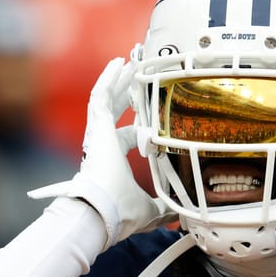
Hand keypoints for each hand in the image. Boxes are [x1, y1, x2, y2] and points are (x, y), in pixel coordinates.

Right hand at [28, 58, 176, 247]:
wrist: (102, 211)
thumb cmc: (121, 212)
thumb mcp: (150, 209)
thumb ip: (164, 208)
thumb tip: (180, 213)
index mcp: (115, 161)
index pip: (127, 136)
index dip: (139, 126)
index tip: (151, 116)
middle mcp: (104, 145)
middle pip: (116, 112)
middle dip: (127, 95)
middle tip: (138, 78)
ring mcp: (98, 134)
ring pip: (107, 100)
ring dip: (118, 81)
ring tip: (128, 63)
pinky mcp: (95, 127)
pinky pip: (99, 96)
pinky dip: (108, 79)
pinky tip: (117, 63)